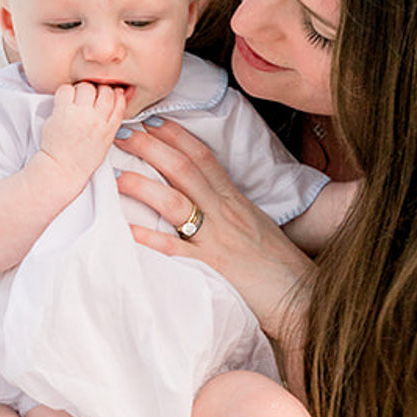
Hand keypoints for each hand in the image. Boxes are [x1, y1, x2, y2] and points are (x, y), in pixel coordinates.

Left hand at [38, 81, 126, 184]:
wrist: (62, 170)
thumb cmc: (80, 161)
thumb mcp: (104, 144)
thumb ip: (110, 124)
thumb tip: (114, 105)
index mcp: (109, 129)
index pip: (119, 102)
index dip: (116, 93)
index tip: (111, 91)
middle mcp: (97, 120)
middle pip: (105, 91)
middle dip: (99, 89)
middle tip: (90, 94)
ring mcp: (80, 115)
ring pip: (86, 87)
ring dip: (81, 89)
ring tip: (76, 98)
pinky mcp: (63, 112)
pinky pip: (66, 90)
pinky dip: (65, 91)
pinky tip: (64, 100)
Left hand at [116, 118, 313, 354]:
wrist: (300, 295)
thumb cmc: (279, 263)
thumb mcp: (255, 224)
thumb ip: (229, 207)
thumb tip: (203, 195)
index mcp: (234, 200)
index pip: (203, 157)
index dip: (176, 136)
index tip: (152, 121)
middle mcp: (224, 212)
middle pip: (184, 169)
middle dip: (151, 148)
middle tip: (123, 134)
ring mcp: (217, 238)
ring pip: (175, 202)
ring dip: (143, 186)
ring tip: (116, 175)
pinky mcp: (212, 267)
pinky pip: (175, 249)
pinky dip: (150, 238)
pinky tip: (126, 230)